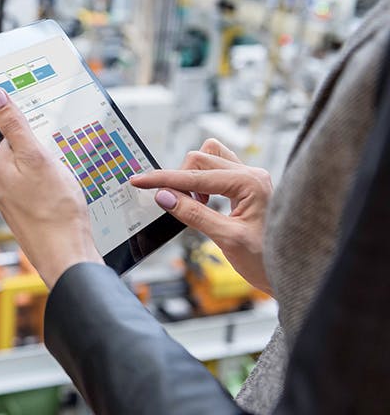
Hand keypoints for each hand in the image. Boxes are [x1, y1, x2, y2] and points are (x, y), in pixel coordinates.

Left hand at [0, 87, 102, 287]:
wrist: (67, 254)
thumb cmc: (56, 211)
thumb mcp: (38, 158)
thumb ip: (15, 125)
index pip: (15, 135)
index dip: (39, 138)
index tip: (52, 147)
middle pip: (25, 153)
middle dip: (46, 157)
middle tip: (61, 170)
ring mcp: (11, 202)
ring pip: (34, 173)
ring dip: (52, 175)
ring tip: (64, 189)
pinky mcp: (25, 215)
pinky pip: (39, 191)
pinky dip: (53, 192)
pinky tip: (64, 201)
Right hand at [131, 139, 272, 294]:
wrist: (291, 272)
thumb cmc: (267, 260)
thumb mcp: (226, 239)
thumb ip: (193, 214)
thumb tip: (164, 197)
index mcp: (250, 183)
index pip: (196, 176)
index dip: (164, 179)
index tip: (139, 180)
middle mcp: (251, 174)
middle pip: (200, 159)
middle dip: (179, 180)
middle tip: (173, 206)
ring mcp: (249, 178)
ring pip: (208, 158)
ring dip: (191, 177)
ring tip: (193, 204)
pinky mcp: (246, 186)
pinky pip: (216, 170)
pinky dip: (201, 181)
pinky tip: (202, 202)